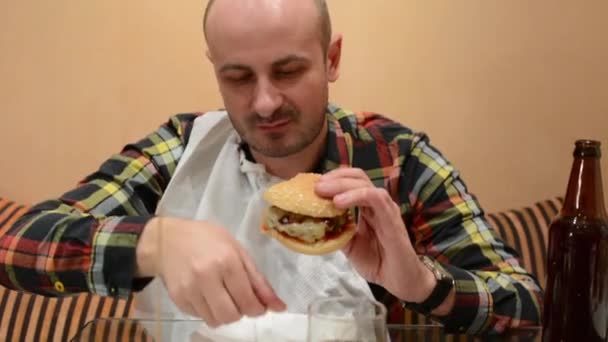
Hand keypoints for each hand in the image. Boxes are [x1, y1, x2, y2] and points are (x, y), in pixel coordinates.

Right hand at [136, 217, 285, 326]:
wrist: (167, 239)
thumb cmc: (207, 239)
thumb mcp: (237, 250)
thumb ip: (258, 279)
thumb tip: (279, 306)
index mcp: (226, 261)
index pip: (247, 300)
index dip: (258, 309)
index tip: (259, 306)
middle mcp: (206, 277)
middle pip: (232, 315)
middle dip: (241, 312)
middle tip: (240, 300)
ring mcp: (190, 290)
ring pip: (216, 320)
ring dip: (225, 314)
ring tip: (224, 296)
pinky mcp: (178, 299)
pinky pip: (201, 317)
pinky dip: (209, 311)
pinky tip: (207, 294)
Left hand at [315, 168, 435, 302]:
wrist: (401, 281)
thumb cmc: (379, 262)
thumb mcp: (350, 246)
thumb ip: (337, 232)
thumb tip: (316, 224)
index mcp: (367, 207)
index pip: (352, 181)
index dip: (333, 179)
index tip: (314, 185)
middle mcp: (377, 204)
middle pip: (357, 177)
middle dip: (334, 178)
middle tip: (315, 186)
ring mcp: (386, 209)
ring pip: (365, 184)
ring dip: (341, 185)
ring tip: (323, 191)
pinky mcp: (392, 218)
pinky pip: (376, 198)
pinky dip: (356, 195)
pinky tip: (339, 202)